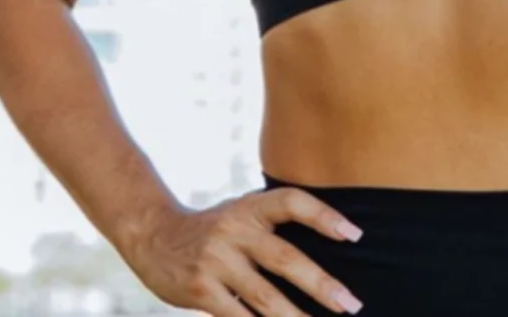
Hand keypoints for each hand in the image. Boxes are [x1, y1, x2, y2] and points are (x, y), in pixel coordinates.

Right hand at [123, 188, 364, 316]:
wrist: (152, 234)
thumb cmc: (212, 229)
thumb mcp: (240, 214)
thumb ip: (272, 228)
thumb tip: (330, 254)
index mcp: (249, 206)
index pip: (291, 202)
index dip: (323, 216)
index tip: (355, 236)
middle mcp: (234, 229)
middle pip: (284, 257)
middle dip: (321, 285)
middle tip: (352, 305)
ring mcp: (216, 261)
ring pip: (265, 297)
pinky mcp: (201, 289)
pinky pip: (238, 316)